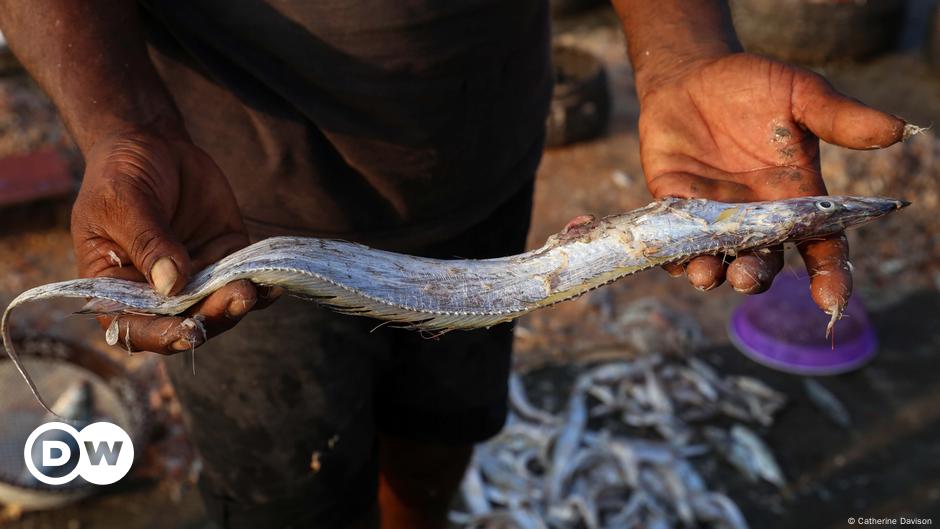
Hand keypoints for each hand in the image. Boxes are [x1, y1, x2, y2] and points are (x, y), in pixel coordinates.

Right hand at [71, 130, 276, 353]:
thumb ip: (148, 242)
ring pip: (218, 306)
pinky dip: (261, 287)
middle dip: (211, 317)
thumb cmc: (122, 173)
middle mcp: (156, 292)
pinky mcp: (224, 257)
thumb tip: (173, 284)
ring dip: (237, 304)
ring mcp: (194, 276)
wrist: (153, 143)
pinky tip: (274, 285)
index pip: (135, 327)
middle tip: (235, 298)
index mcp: (116, 288)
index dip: (161, 336)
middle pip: (185, 322)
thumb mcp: (124, 202)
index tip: (187, 331)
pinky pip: (244, 280)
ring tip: (252, 289)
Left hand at [637, 53, 904, 312]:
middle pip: (763, 263)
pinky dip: (673, 256)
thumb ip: (840, 118)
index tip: (831, 300)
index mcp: (797, 199)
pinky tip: (672, 259)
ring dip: (712, 274)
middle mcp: (757, 218)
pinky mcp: (674, 208)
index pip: (821, 247)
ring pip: (717, 261)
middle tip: (748, 276)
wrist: (693, 76)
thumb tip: (898, 129)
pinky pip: (673, 243)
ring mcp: (714, 217)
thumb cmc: (754, 86)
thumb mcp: (800, 95)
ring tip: (707, 275)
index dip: (830, 276)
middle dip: (756, 276)